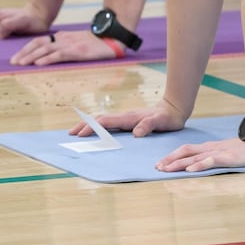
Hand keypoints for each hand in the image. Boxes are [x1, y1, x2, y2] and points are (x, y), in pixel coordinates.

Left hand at [10, 29, 118, 66]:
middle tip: (12, 62)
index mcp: (60, 37)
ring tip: (20, 64)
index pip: (38, 41)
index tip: (16, 57)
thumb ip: (62, 45)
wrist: (112, 37)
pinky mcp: (77, 51)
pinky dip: (47, 59)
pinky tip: (38, 64)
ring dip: (31, 57)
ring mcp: (69, 45)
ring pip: (45, 50)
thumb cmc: (94, 42)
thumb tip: (49, 53)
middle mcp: (61, 39)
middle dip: (24, 53)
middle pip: (37, 45)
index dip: (25, 49)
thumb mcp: (75, 41)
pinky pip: (59, 55)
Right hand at [68, 101, 185, 137]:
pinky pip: (107, 123)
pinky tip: (94, 131)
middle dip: (84, 125)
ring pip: (101, 121)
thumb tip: (136, 133)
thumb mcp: (160, 122)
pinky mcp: (126, 121)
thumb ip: (148, 125)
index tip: (81, 134)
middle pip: (98, 120)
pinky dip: (96, 127)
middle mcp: (122, 117)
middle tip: (71, 134)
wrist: (172, 109)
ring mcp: (123, 118)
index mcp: (127, 118)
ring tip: (77, 132)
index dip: (92, 128)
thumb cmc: (167, 118)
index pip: (104, 122)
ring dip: (88, 125)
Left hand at [157, 137, 244, 172]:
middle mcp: (209, 148)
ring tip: (166, 169)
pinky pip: (211, 161)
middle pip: (185, 152)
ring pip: (194, 157)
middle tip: (157, 167)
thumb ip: (212, 158)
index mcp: (208, 147)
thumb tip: (198, 165)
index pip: (185, 150)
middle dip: (170, 160)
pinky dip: (199, 165)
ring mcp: (218, 152)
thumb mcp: (224, 153)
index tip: (160, 163)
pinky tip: (190, 169)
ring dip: (178, 163)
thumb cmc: (244, 150)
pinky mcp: (228, 157)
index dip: (172, 156)